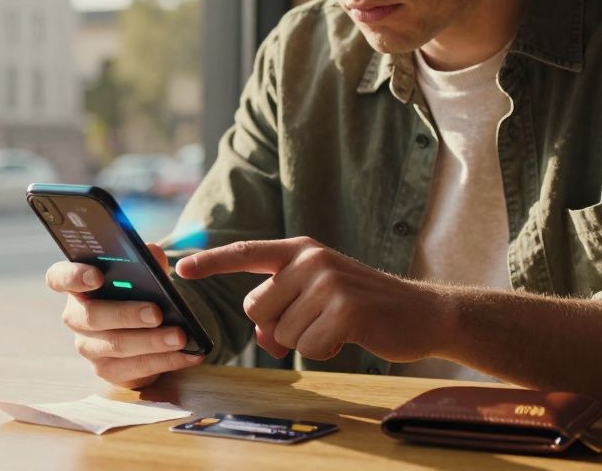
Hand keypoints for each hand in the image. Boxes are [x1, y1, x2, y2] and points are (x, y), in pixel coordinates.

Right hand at [45, 242, 203, 388]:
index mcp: (77, 286)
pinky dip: (165, 361)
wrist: (145, 329)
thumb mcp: (142, 274)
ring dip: (152, 341)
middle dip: (126, 314)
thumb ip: (145, 261)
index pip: (59, 277)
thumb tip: (153, 252)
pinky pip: (136, 368)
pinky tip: (188, 354)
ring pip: (116, 345)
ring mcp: (89, 347)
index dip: (73, 276)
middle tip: (156, 312)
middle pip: (92, 316)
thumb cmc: (138, 293)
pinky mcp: (108, 371)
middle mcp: (76, 317)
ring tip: (180, 336)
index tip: (97, 276)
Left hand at [176, 236, 446, 362]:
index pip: (246, 253)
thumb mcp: (319, 297)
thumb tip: (262, 337)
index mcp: (301, 251)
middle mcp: (311, 259)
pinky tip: (349, 337)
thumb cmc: (364, 307)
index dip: (211, 262)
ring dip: (305, 341)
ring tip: (337, 326)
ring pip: (281, 333)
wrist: (422, 313)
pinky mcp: (344, 309)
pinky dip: (325, 351)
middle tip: (317, 320)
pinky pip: (308, 347)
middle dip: (278, 327)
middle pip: (256, 309)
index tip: (180, 268)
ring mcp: (328, 282)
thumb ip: (282, 307)